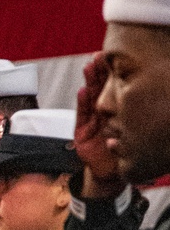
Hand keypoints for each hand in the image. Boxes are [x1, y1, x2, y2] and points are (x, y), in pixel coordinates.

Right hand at [75, 54, 123, 197]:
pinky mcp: (82, 132)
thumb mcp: (135, 127)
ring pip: (90, 97)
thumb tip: (147, 90)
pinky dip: (82, 103)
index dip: (112, 71)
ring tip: (90, 67)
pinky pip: (82, 115)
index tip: (113, 56)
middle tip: (100, 56)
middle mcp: (103, 112)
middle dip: (99, 71)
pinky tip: (83, 92)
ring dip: (89, 82)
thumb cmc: (125, 150)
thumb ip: (137, 109)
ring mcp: (92, 120)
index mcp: (116, 108)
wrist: (112, 173)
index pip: (114, 86)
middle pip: (100, 87)